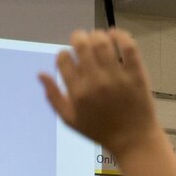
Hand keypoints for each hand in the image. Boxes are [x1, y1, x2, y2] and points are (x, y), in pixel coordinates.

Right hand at [39, 29, 159, 158]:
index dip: (64, 54)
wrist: (132, 140)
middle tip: (81, 39)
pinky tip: (114, 34)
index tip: (70, 57)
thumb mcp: (70, 120)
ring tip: (97, 38)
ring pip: (102, 42)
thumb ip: (53, 97)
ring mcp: (116, 77)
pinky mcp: (135, 74)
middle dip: (78, 37)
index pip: (63, 59)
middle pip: (81, 45)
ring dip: (97, 35)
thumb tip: (40, 74)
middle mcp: (95, 82)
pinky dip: (119, 35)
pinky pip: (127, 46)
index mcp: (77, 92)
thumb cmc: (100, 131)